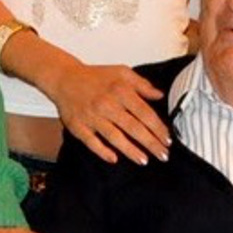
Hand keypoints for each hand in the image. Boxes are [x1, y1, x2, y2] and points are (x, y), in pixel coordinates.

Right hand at [49, 60, 168, 164]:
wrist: (65, 78)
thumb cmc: (96, 76)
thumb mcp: (122, 72)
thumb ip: (142, 84)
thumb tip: (160, 95)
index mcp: (120, 91)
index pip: (144, 113)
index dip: (158, 128)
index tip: (167, 139)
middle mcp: (107, 104)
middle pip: (133, 128)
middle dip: (150, 143)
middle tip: (163, 155)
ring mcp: (92, 117)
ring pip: (115, 137)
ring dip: (131, 151)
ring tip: (144, 160)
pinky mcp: (78, 126)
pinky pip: (91, 142)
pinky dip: (103, 151)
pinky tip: (114, 159)